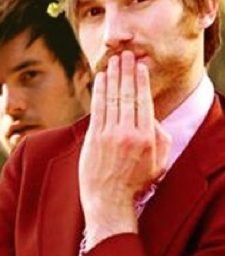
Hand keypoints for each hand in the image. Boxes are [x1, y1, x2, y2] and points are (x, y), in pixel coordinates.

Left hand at [79, 51, 170, 249]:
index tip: (140, 67)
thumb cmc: (135, 183)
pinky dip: (99, 92)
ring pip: (112, 99)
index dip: (141, 82)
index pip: (143, 102)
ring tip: (114, 61)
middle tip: (127, 55)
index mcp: (146, 138)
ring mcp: (108, 135)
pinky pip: (97, 109)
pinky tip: (101, 79)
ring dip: (113, 77)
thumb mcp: (158, 163)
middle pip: (128, 95)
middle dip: (127, 73)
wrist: (108, 200)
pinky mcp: (93, 138)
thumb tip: (153, 118)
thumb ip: (160, 138)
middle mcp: (128, 133)